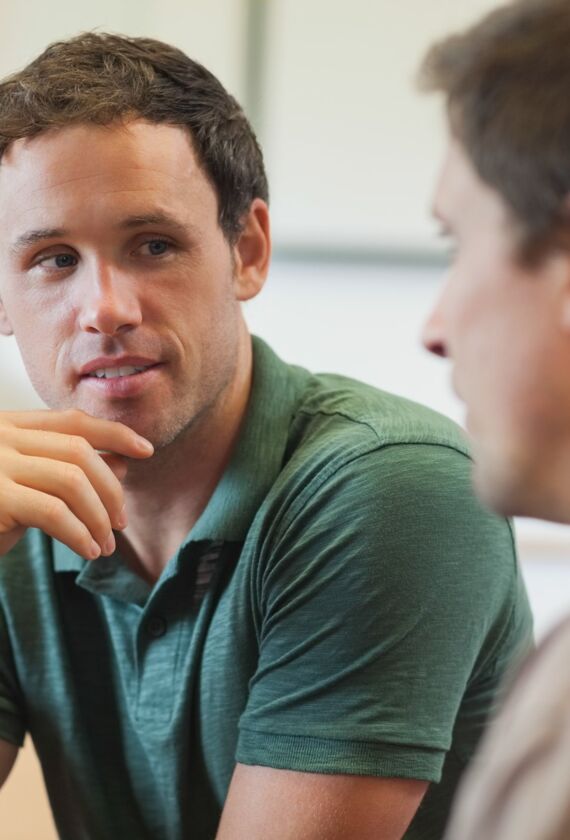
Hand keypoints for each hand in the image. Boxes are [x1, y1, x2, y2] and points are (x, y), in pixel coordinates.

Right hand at [0, 409, 152, 558]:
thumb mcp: (27, 487)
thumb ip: (66, 472)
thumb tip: (122, 463)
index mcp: (8, 427)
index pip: (72, 421)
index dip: (114, 433)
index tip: (146, 449)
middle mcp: (0, 437)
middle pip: (78, 449)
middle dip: (110, 486)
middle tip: (121, 522)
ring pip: (72, 479)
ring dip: (99, 515)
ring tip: (105, 544)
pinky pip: (54, 512)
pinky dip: (79, 533)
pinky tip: (87, 550)